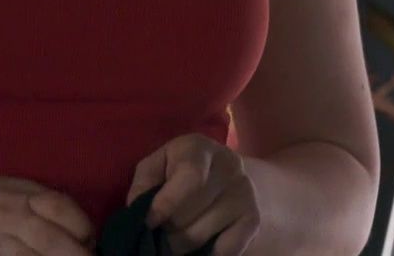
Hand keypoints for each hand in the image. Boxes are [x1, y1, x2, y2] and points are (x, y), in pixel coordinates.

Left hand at [125, 134, 260, 255]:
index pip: (190, 177)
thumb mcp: (157, 165)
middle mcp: (229, 165)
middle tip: (161, 230)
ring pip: (201, 236)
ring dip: (180, 246)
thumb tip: (141, 211)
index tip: (149, 222)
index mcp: (199, 147)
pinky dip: (206, 254)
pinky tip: (198, 245)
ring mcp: (244, 192)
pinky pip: (224, 251)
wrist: (224, 174)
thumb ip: (143, 183)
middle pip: (189, 214)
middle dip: (167, 229)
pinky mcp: (253, 219)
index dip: (165, 204)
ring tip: (175, 238)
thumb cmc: (177, 171)